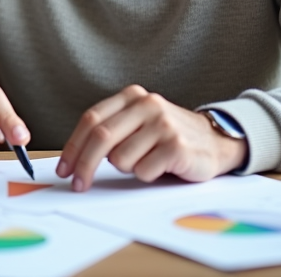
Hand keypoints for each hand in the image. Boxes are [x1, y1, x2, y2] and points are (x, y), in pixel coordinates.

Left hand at [57, 85, 246, 189]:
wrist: (216, 142)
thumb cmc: (168, 137)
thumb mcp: (139, 123)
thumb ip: (112, 130)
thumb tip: (74, 159)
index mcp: (132, 96)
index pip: (91, 119)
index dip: (73, 146)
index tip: (64, 169)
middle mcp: (147, 105)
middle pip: (101, 138)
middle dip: (84, 165)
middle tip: (78, 185)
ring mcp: (163, 124)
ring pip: (122, 159)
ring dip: (128, 169)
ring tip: (147, 161)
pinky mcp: (176, 145)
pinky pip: (144, 171)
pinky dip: (147, 176)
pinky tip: (163, 166)